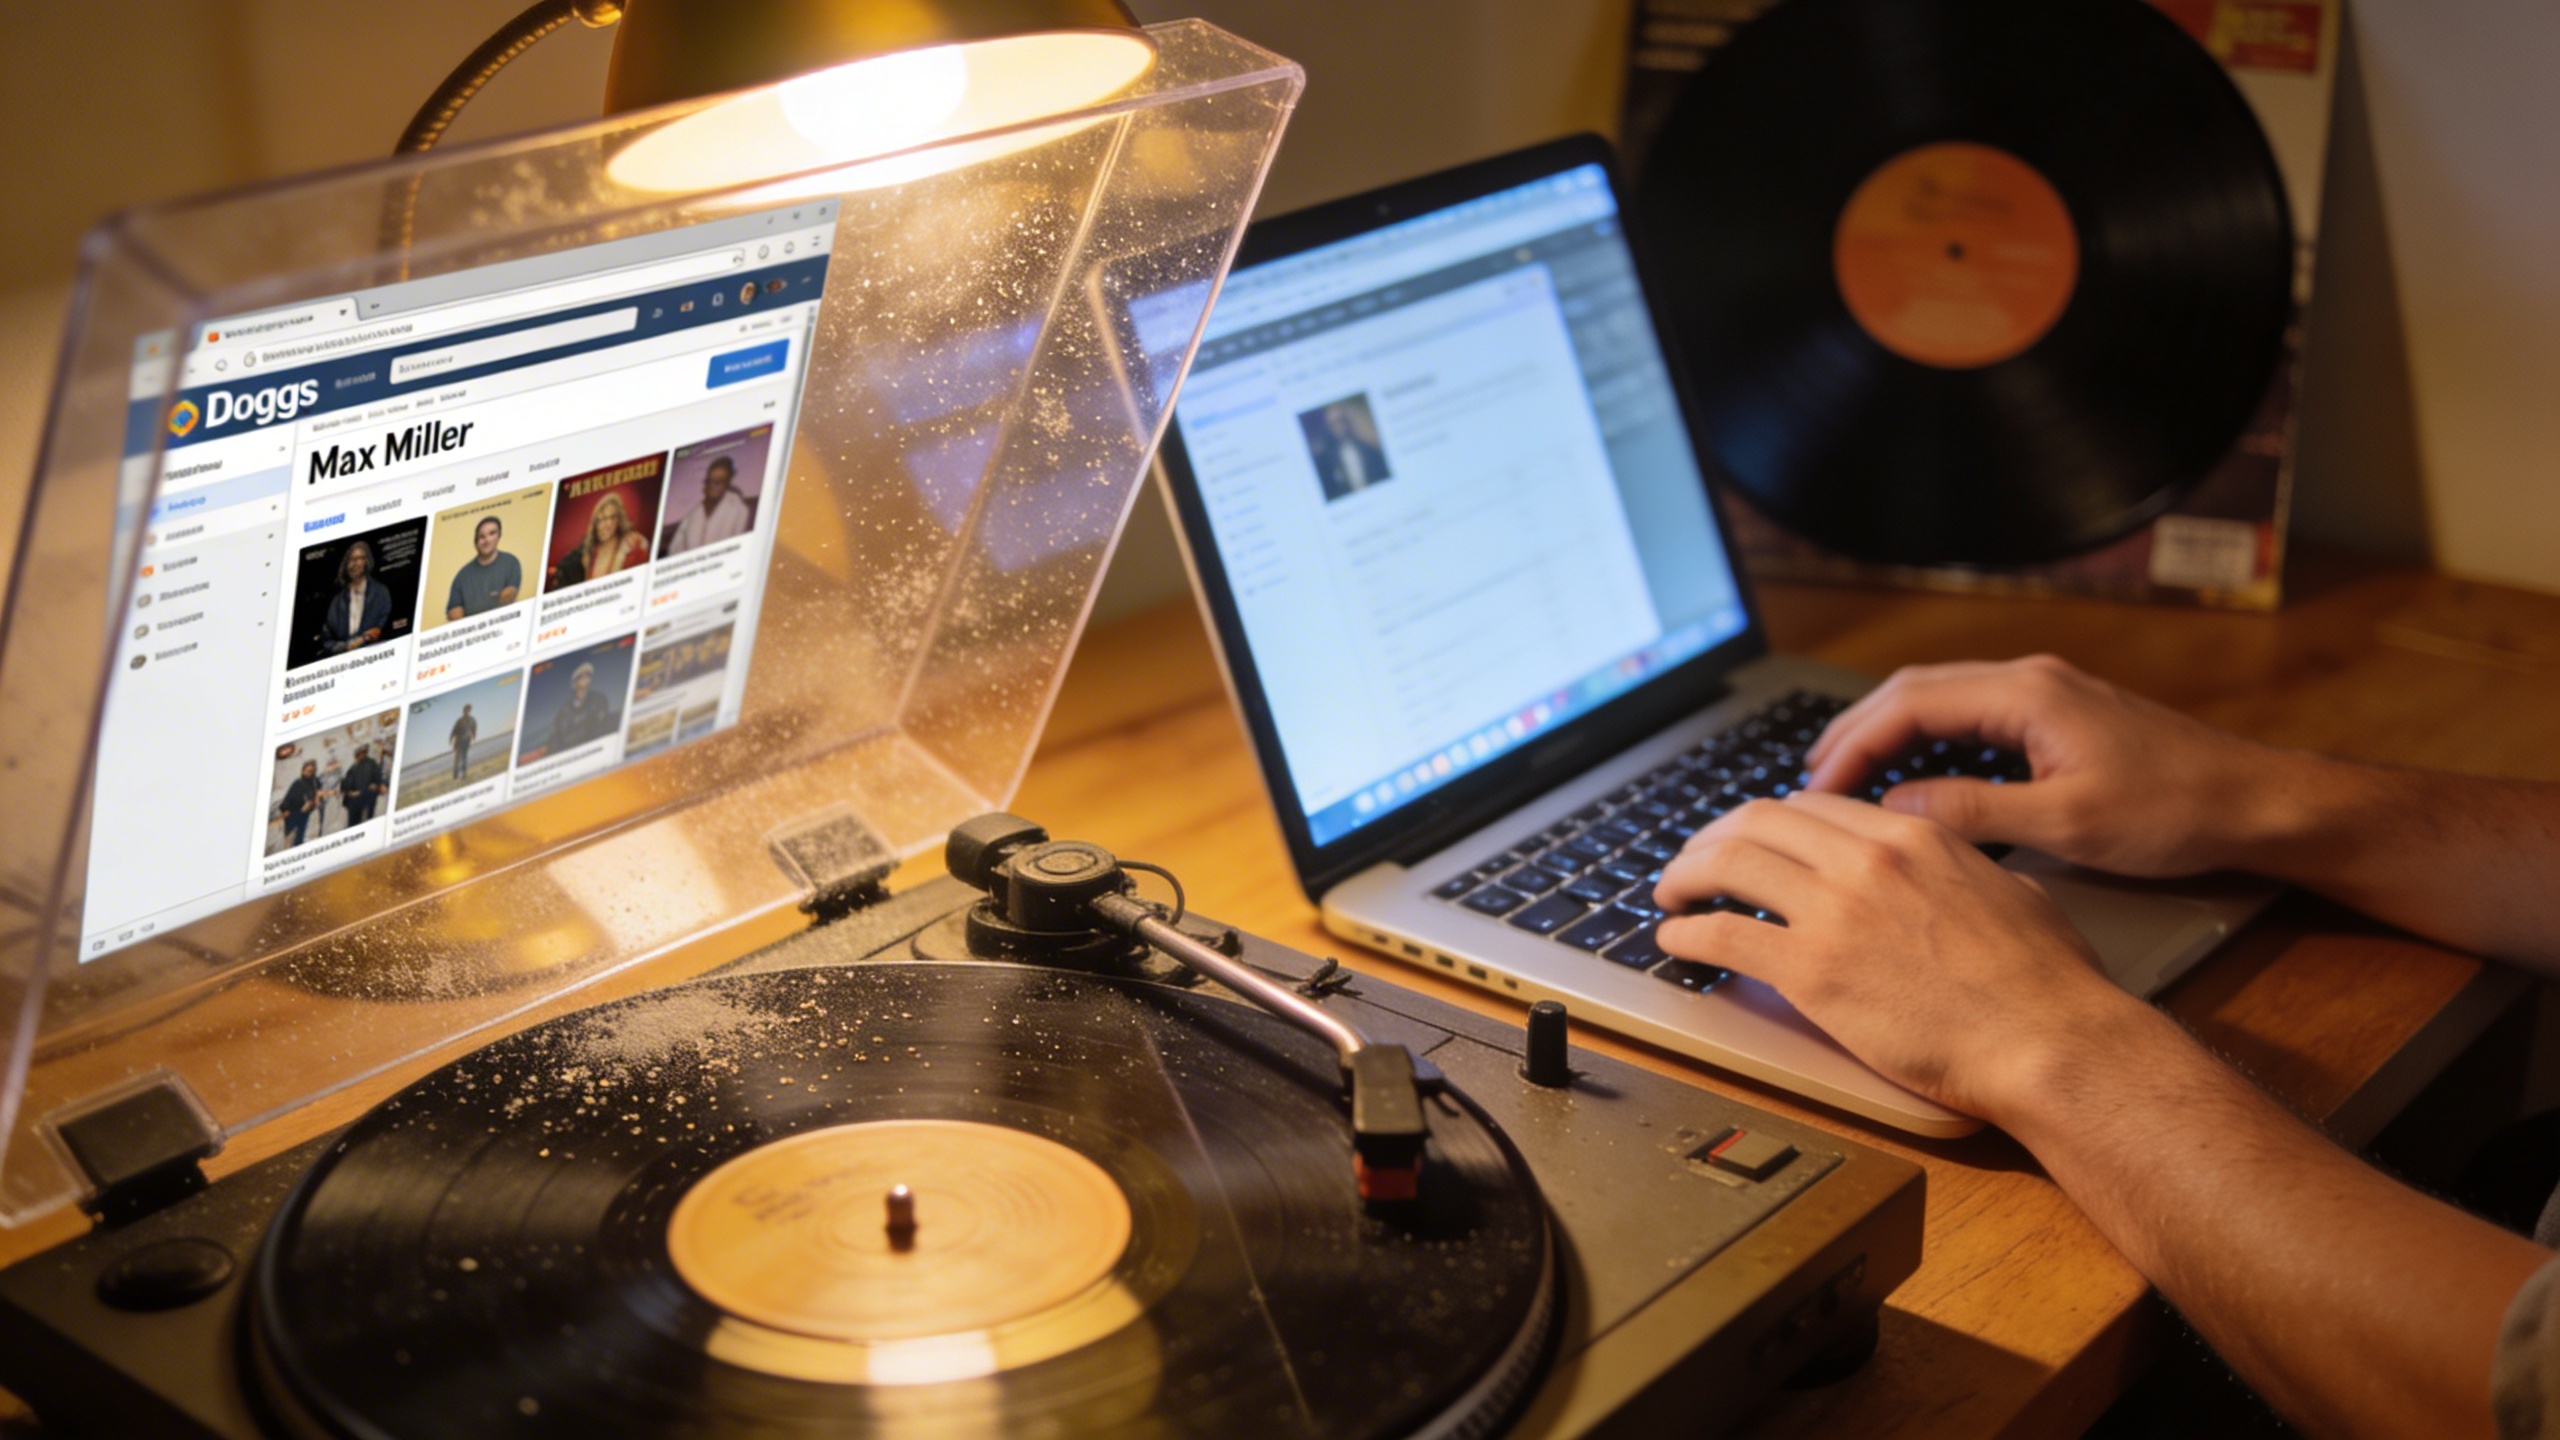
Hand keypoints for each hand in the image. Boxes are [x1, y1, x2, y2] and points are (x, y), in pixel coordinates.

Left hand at [1655, 793, 2140, 1120]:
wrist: (2049, 1039)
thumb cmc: (2046, 982)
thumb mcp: (2011, 892)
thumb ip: (1965, 872)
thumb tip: (1957, 877)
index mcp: (1913, 837)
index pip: (1811, 806)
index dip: (1767, 820)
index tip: (1750, 839)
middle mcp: (1866, 860)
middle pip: (1757, 822)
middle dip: (1712, 837)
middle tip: (1693, 861)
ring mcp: (1835, 912)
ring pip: (1728, 865)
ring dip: (1685, 875)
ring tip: (1669, 894)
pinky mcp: (1813, 971)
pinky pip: (1724, 935)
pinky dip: (1687, 932)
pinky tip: (1675, 940)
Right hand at [1804, 655, 2301, 878]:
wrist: (2255, 801)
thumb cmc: (2176, 811)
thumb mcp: (2071, 824)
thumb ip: (1977, 812)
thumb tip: (1898, 811)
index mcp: (2027, 693)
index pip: (1910, 704)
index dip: (1854, 745)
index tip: (1816, 789)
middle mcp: (2029, 679)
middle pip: (1913, 690)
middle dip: (1854, 732)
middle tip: (1807, 781)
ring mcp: (2043, 692)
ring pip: (1938, 698)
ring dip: (1885, 733)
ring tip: (1841, 778)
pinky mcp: (2055, 714)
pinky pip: (1968, 714)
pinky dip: (1923, 739)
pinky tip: (1908, 774)